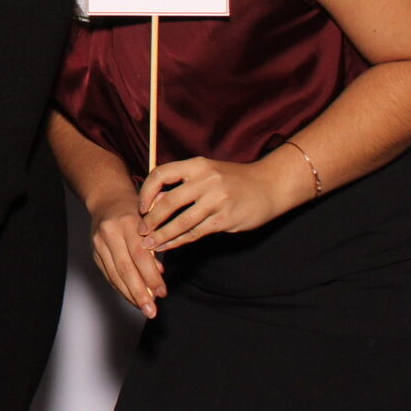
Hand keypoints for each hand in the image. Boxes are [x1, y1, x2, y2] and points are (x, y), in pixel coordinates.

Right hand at [86, 190, 165, 318]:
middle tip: (152, 311)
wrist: (107, 200)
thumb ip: (156, 243)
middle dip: (140, 293)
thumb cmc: (134, 210)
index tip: (162, 292)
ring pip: (115, 275)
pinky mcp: (94, 252)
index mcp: (127, 223)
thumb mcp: (150, 219)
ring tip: (144, 309)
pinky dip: (121, 288)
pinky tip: (132, 298)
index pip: (140, 255)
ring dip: (130, 295)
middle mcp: (110, 233)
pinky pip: (108, 275)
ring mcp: (99, 243)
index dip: (151, 276)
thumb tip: (160, 272)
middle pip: (125, 268)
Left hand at [137, 153, 299, 253]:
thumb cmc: (233, 180)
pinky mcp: (226, 219)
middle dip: (151, 219)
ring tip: (149, 244)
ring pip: (182, 222)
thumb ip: (182, 184)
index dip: (146, 192)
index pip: (161, 174)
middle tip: (141, 231)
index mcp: (197, 165)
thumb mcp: (207, 172)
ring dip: (163, 235)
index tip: (140, 207)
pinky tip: (169, 245)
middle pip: (169, 202)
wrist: (270, 186)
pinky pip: (196, 233)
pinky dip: (179, 241)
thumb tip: (154, 202)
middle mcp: (206, 181)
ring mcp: (217, 200)